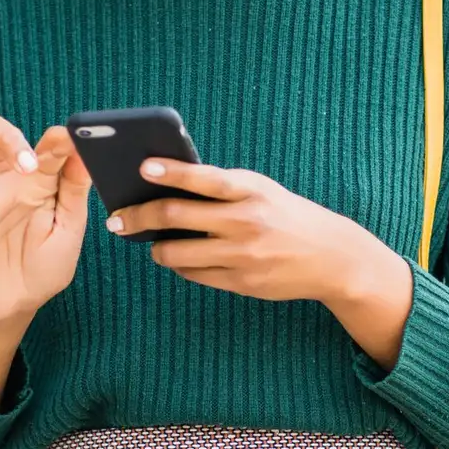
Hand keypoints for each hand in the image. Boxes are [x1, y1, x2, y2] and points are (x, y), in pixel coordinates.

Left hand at [110, 161, 404, 308]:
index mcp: (251, 190)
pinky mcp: (240, 282)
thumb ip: (222, 186)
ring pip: (176, 253)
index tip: (142, 167)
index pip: (204, 177)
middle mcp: (245, 221)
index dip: (171, 171)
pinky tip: (179, 257)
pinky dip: (179, 265)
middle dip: (138, 217)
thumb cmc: (286, 214)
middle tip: (118, 218)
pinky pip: (193, 274)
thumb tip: (168, 184)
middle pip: (176, 216)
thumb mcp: (262, 190)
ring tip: (151, 242)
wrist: (330, 256)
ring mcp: (242, 254)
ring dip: (155, 248)